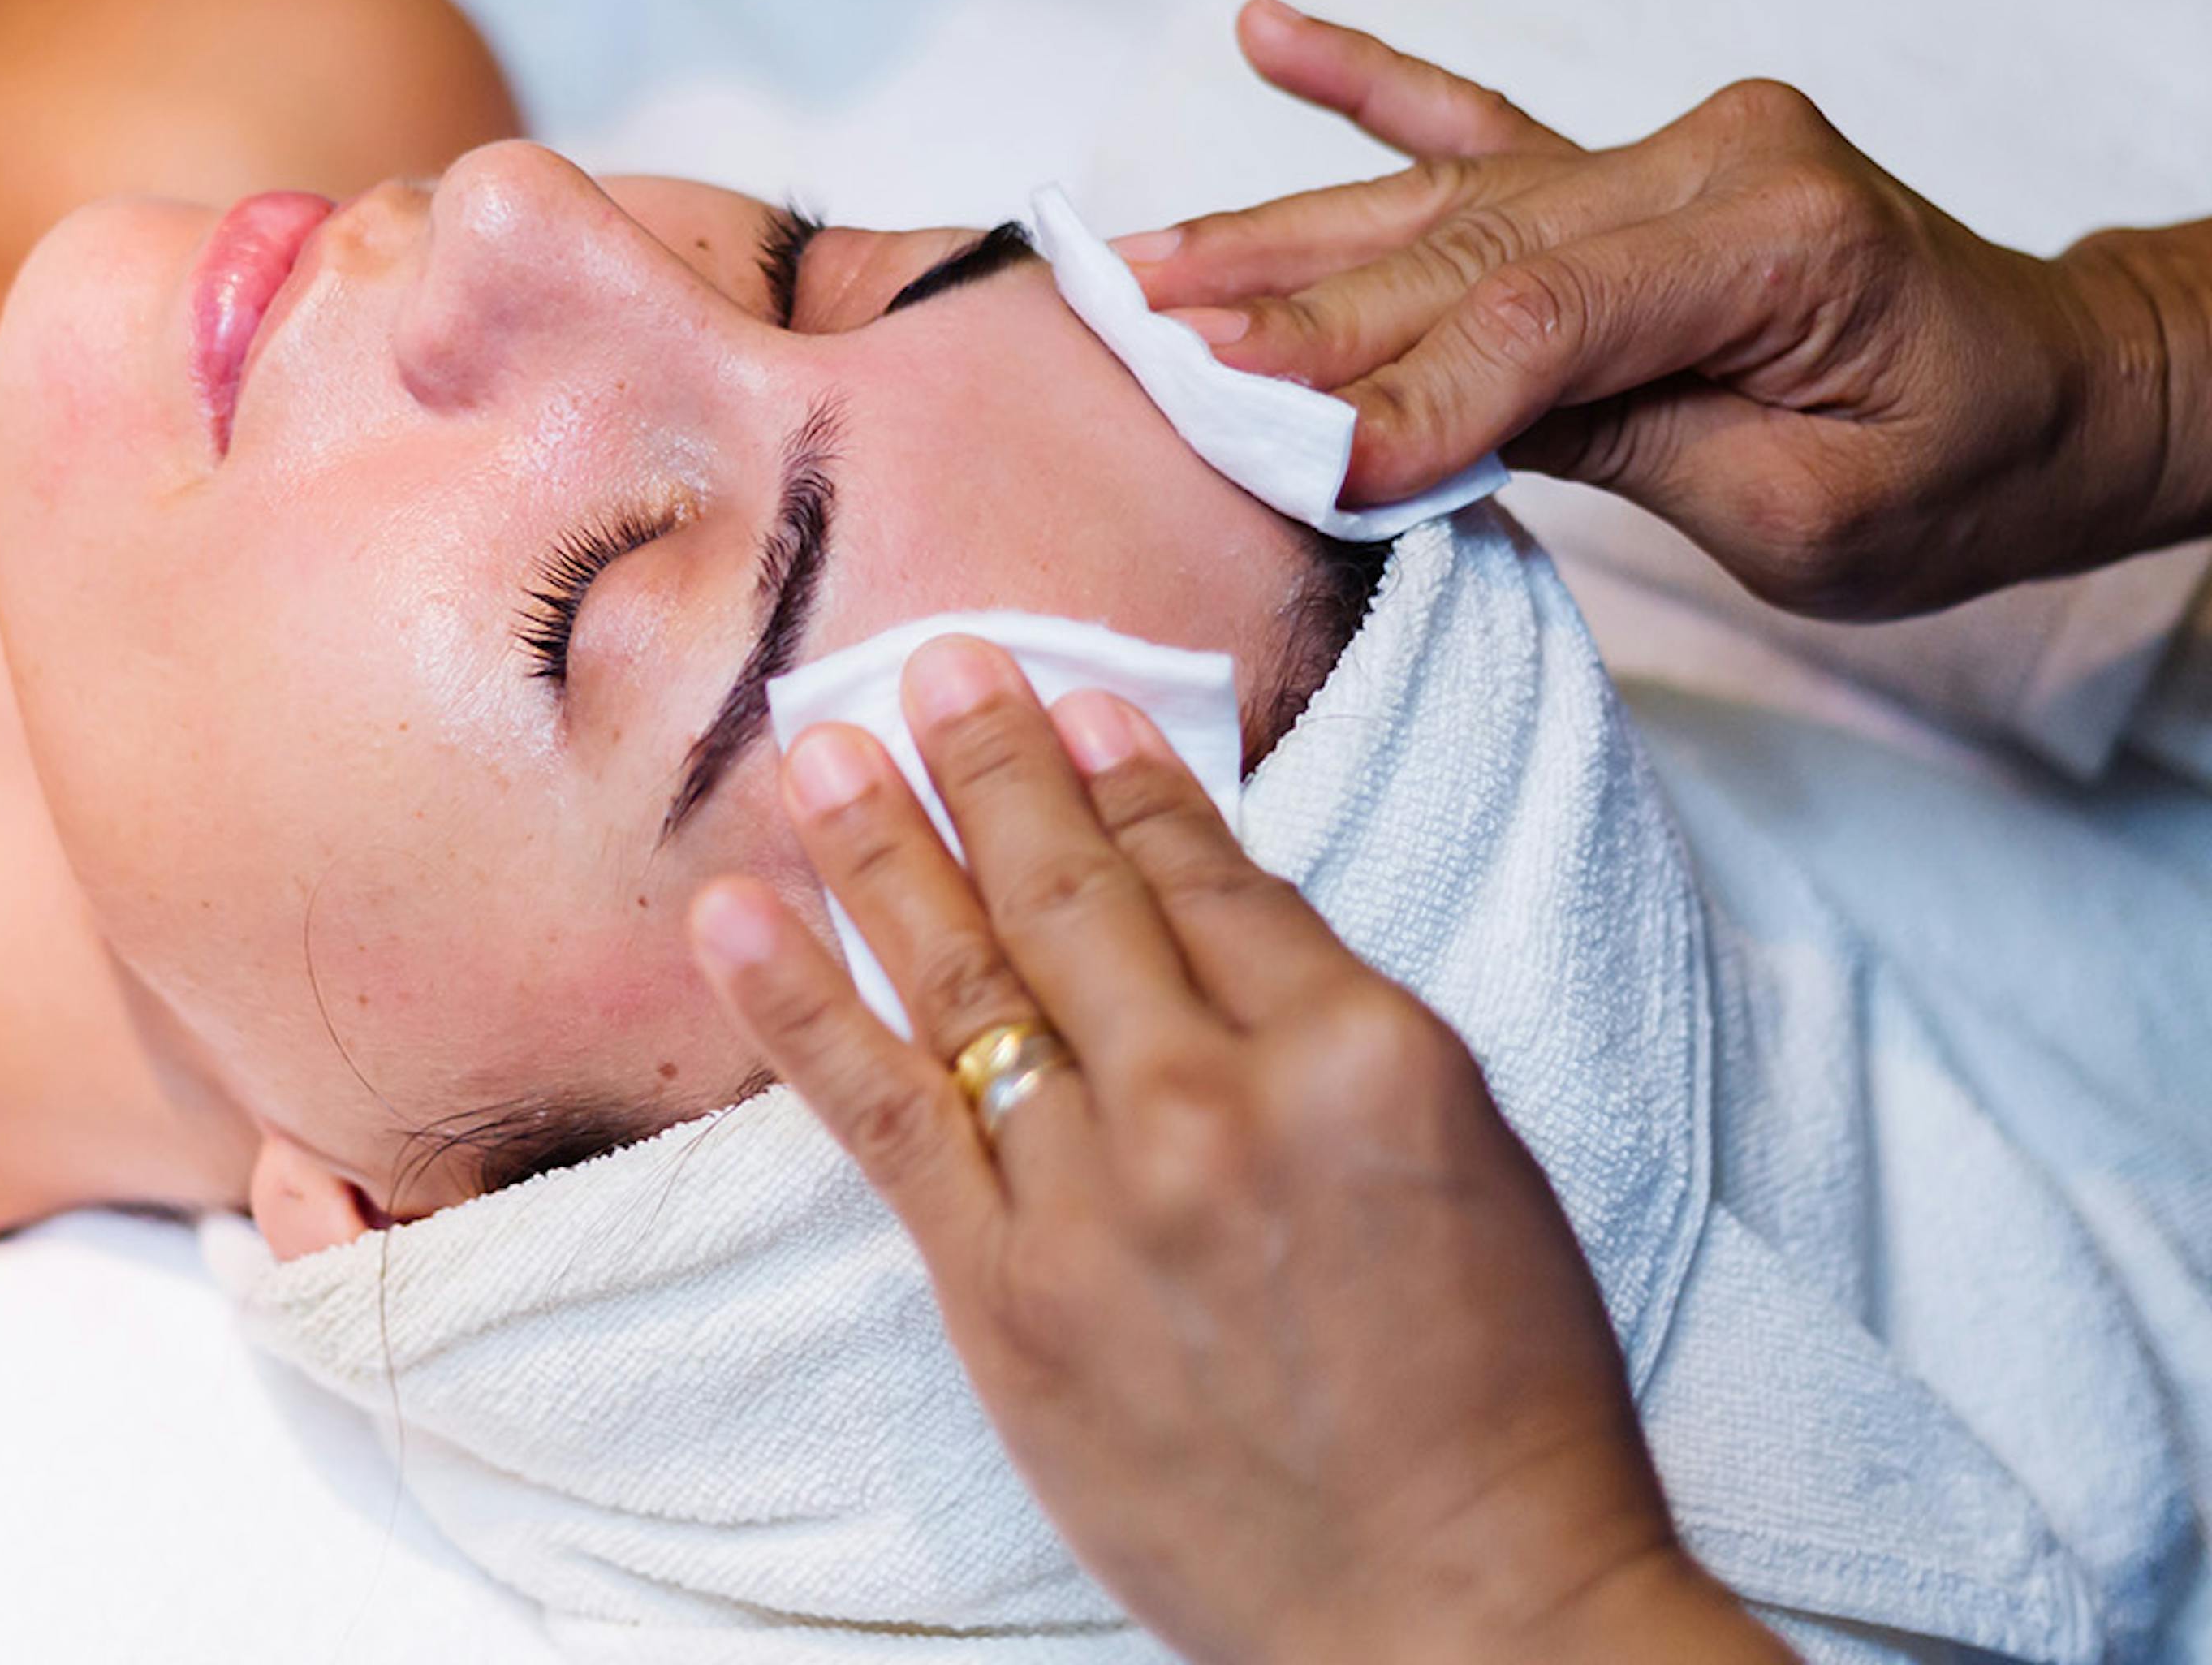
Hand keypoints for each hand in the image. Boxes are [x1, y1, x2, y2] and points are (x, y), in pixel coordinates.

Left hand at [686, 638, 1784, 1664]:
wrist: (1458, 1607)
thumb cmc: (1501, 1396)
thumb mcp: (1468, 1158)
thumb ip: (1334, 1021)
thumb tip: (1210, 896)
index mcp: (1361, 1051)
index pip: (1212, 875)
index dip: (1127, 779)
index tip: (1072, 705)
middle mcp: (1218, 1102)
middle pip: (1078, 898)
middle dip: (993, 767)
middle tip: (927, 667)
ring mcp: (1100, 1196)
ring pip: (968, 981)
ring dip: (882, 848)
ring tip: (815, 749)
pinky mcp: (1007, 1293)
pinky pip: (883, 1120)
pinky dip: (801, 1009)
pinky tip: (737, 921)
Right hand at [1119, 0, 2188, 616]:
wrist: (2054, 392)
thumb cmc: (1955, 475)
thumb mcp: (1806, 516)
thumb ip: (1609, 446)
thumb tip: (1398, 437)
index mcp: (1776, 238)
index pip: (1538, 319)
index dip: (1396, 392)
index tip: (1273, 454)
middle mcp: (1707, 161)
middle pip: (1457, 252)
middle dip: (1289, 318)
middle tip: (1138, 355)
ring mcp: (1661, 149)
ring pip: (1434, 201)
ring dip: (1275, 236)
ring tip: (1133, 263)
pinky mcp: (1625, 166)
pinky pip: (1476, 121)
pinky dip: (1367, 84)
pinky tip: (1272, 33)